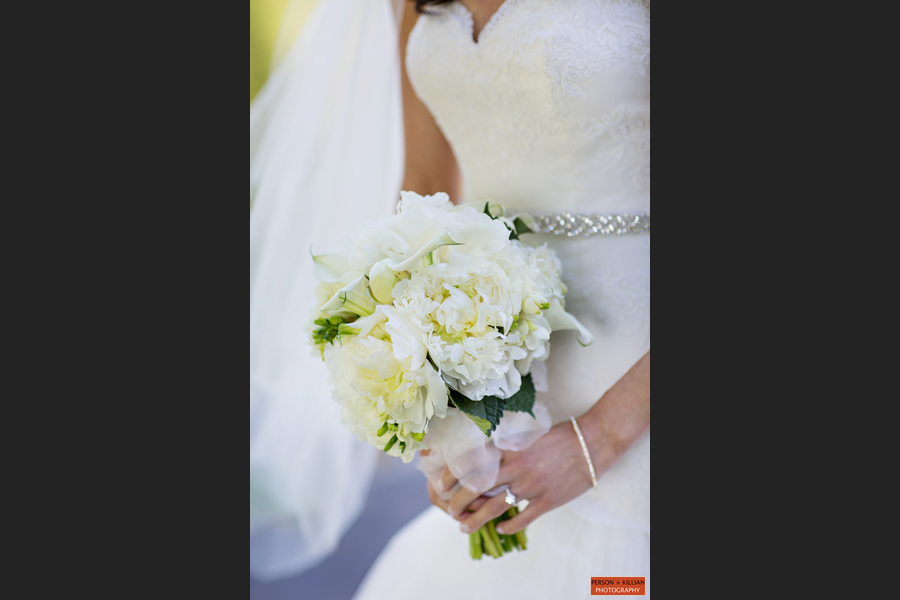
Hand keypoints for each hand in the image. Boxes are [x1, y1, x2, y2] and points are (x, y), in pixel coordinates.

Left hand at [438, 420, 594, 535]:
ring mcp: (532, 487)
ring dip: (476, 520)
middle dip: (458, 502)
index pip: (473, 463)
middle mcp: (517, 469)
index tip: (441, 483)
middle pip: (478, 489)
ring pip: (496, 508)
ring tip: (463, 527)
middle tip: (449, 509)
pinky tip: (501, 530)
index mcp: (510, 451)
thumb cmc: (560, 435)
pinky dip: (509, 527)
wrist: (591, 443)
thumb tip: (486, 453)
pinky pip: (523, 519)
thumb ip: (507, 446)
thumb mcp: (528, 435)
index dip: (453, 475)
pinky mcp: (548, 501)